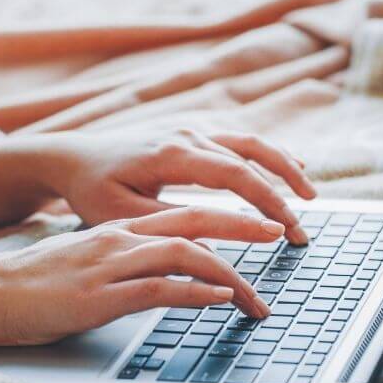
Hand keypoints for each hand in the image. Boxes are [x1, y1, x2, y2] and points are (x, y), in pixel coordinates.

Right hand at [0, 207, 279, 344]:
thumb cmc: (33, 278)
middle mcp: (119, 237)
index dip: (226, 218)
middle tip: (279, 233)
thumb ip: (122, 257)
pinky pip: (160, 288)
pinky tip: (218, 300)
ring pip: (185, 254)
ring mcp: (111, 264)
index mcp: (118, 227)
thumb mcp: (84, 258)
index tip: (256, 228)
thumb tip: (159, 269)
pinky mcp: (101, 295)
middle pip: (194, 220)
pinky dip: (195, 293)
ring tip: (256, 294)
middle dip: (243, 226)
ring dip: (229, 274)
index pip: (183, 214)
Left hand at [41, 129, 314, 243]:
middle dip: (283, 192)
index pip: (235, 176)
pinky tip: (285, 166)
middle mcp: (186, 134)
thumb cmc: (92, 188)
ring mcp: (189, 129)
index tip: (287, 230)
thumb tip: (212, 253)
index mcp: (171, 154)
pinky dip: (265, 154)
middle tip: (301, 228)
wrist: (73, 157)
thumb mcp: (121, 216)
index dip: (267, 202)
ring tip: (309, 194)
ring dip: (283, 166)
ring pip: (249, 141)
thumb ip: (168, 228)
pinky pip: (237, 139)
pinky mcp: (189, 132)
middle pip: (251, 157)